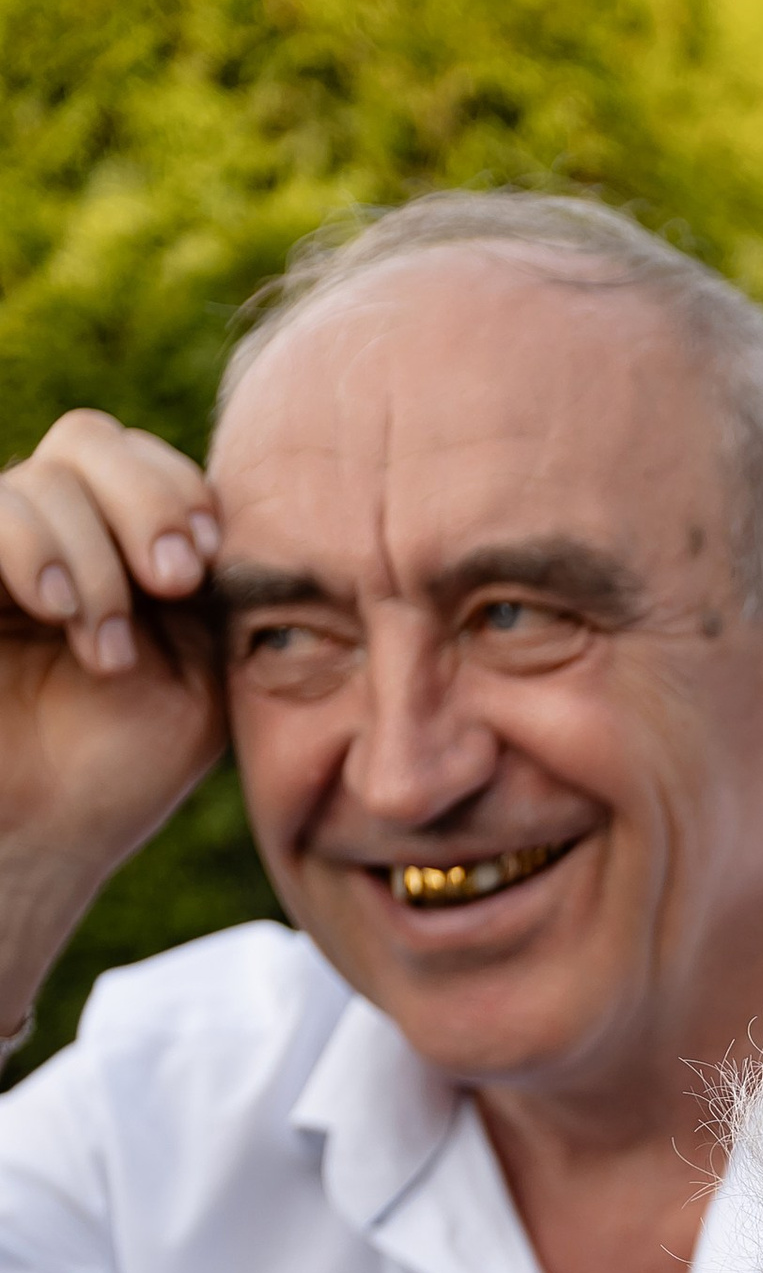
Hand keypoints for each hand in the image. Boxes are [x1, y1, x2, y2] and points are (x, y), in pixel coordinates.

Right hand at [0, 414, 227, 996]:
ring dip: (92, 557)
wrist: (39, 832)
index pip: (147, 461)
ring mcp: (1, 547)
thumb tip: (228, 517)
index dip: (180, 492)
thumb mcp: (197, 672)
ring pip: (42, 477)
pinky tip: (58, 612)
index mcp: (120, 542)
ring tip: (105, 648)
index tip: (209, 563)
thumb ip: (211, 592)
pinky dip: (31, 548)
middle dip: (147, 501)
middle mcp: (53, 527)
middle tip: (175, 579)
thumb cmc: (122, 765)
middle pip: (92, 440)